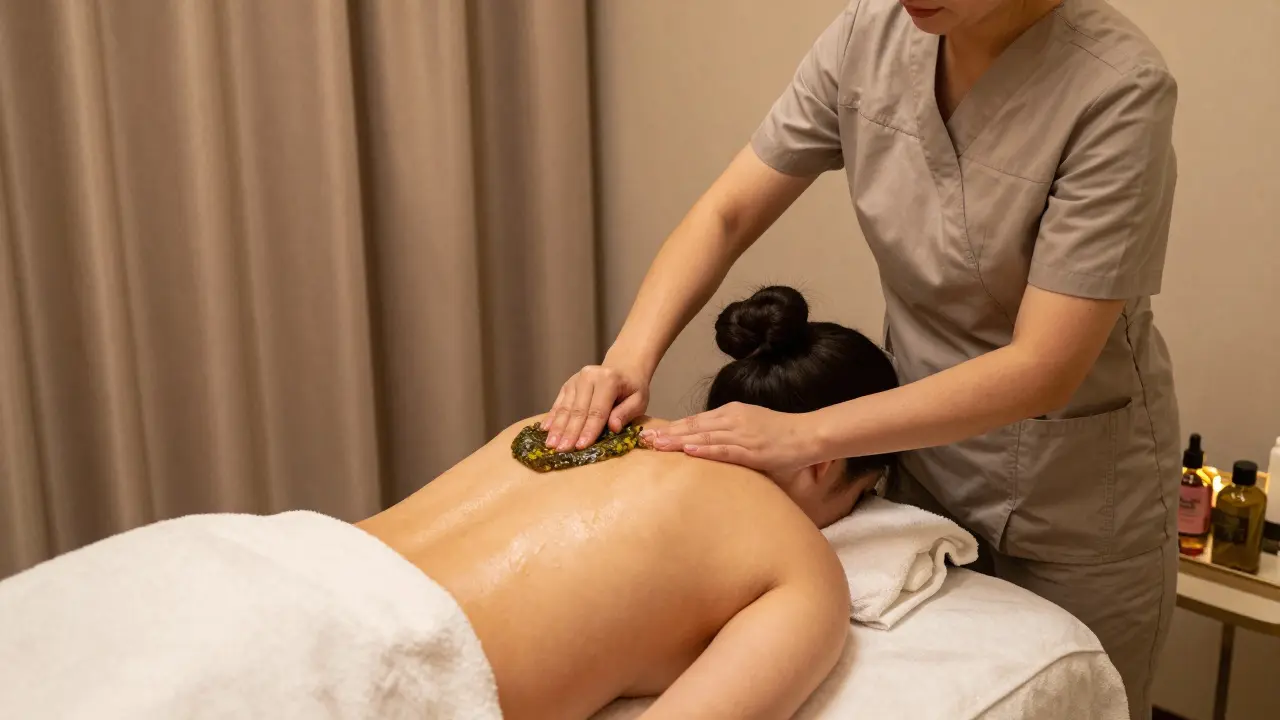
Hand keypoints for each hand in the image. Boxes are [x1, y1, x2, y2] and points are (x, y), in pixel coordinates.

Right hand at [541, 363, 650, 451]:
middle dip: (570, 433)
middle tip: (562, 450)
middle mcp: (589, 377)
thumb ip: (626, 413)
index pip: (597, 411)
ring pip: (565, 408)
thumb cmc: (632, 388)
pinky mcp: (567, 385)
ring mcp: (576, 380)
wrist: (624, 367)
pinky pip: (558, 403)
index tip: (581, 447)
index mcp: (608, 380)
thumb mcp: (638, 400)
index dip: (589, 430)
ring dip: (557, 428)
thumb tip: (613, 427)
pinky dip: (552, 417)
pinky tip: (545, 430)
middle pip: (578, 410)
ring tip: (551, 445)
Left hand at [642, 402, 819, 475]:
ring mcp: (742, 434)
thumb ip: (731, 437)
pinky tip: (687, 451)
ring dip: (677, 441)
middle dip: (667, 433)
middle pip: (693, 426)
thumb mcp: (752, 429)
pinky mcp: (752, 450)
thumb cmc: (782, 436)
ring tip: (656, 446)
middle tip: (643, 439)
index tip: (652, 432)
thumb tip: (710, 448)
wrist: (808, 434)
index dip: (673, 427)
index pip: (696, 421)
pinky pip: (723, 450)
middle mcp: (733, 419)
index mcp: (732, 413)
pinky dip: (704, 450)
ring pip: (703, 437)